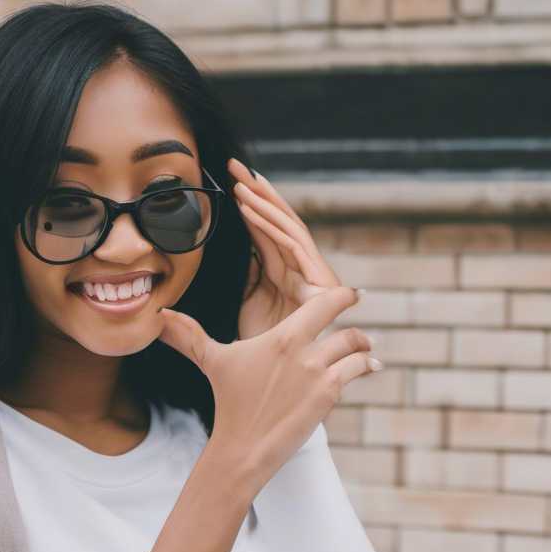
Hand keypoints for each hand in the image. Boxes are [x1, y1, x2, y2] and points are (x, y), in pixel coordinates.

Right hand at [156, 276, 377, 496]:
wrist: (245, 445)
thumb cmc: (229, 400)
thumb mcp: (212, 361)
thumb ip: (188, 335)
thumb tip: (158, 316)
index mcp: (281, 336)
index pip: (323, 303)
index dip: (342, 295)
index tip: (351, 291)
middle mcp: (306, 350)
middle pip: (345, 324)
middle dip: (354, 315)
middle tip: (359, 306)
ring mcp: (321, 373)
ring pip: (356, 349)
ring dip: (363, 346)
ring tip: (366, 346)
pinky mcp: (329, 395)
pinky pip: (357, 371)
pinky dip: (366, 365)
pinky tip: (371, 365)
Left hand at [229, 157, 348, 342]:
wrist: (276, 385)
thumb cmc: (262, 347)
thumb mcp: (246, 300)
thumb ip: (244, 271)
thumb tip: (228, 243)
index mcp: (283, 272)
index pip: (266, 229)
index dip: (250, 203)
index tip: (229, 180)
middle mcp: (301, 271)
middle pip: (281, 222)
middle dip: (259, 192)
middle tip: (234, 166)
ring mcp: (314, 278)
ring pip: (289, 230)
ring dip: (263, 204)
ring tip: (239, 184)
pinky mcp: (322, 288)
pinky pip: (294, 249)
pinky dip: (271, 228)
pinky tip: (251, 211)